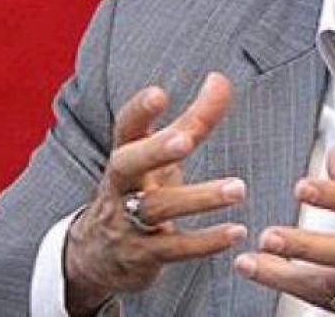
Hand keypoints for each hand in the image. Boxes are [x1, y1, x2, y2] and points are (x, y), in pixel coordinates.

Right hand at [64, 73, 246, 315]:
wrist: (96, 255)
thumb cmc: (138, 189)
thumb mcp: (162, 155)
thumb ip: (194, 119)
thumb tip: (220, 79)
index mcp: (126, 154)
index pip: (125, 127)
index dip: (139, 110)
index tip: (159, 93)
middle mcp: (121, 185)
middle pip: (128, 163)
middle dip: (155, 150)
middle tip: (185, 140)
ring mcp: (127, 221)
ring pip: (157, 207)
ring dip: (199, 198)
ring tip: (238, 189)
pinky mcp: (142, 255)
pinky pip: (174, 247)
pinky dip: (205, 241)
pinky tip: (236, 231)